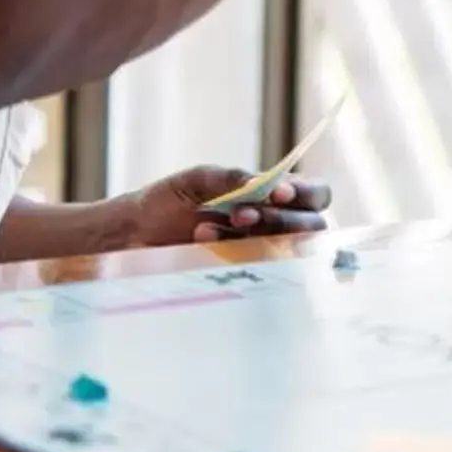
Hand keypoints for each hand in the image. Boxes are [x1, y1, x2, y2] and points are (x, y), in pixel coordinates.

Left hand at [116, 167, 332, 245]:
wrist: (133, 234)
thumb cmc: (167, 201)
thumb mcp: (198, 180)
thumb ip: (232, 178)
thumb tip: (264, 184)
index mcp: (272, 193)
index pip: (317, 194)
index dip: (307, 194)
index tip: (277, 194)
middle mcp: (275, 223)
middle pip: (313, 225)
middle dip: (280, 219)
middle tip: (242, 214)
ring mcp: (260, 251)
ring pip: (288, 247)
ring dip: (259, 234)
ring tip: (213, 225)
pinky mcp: (243, 273)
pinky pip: (258, 266)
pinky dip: (232, 249)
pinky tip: (202, 238)